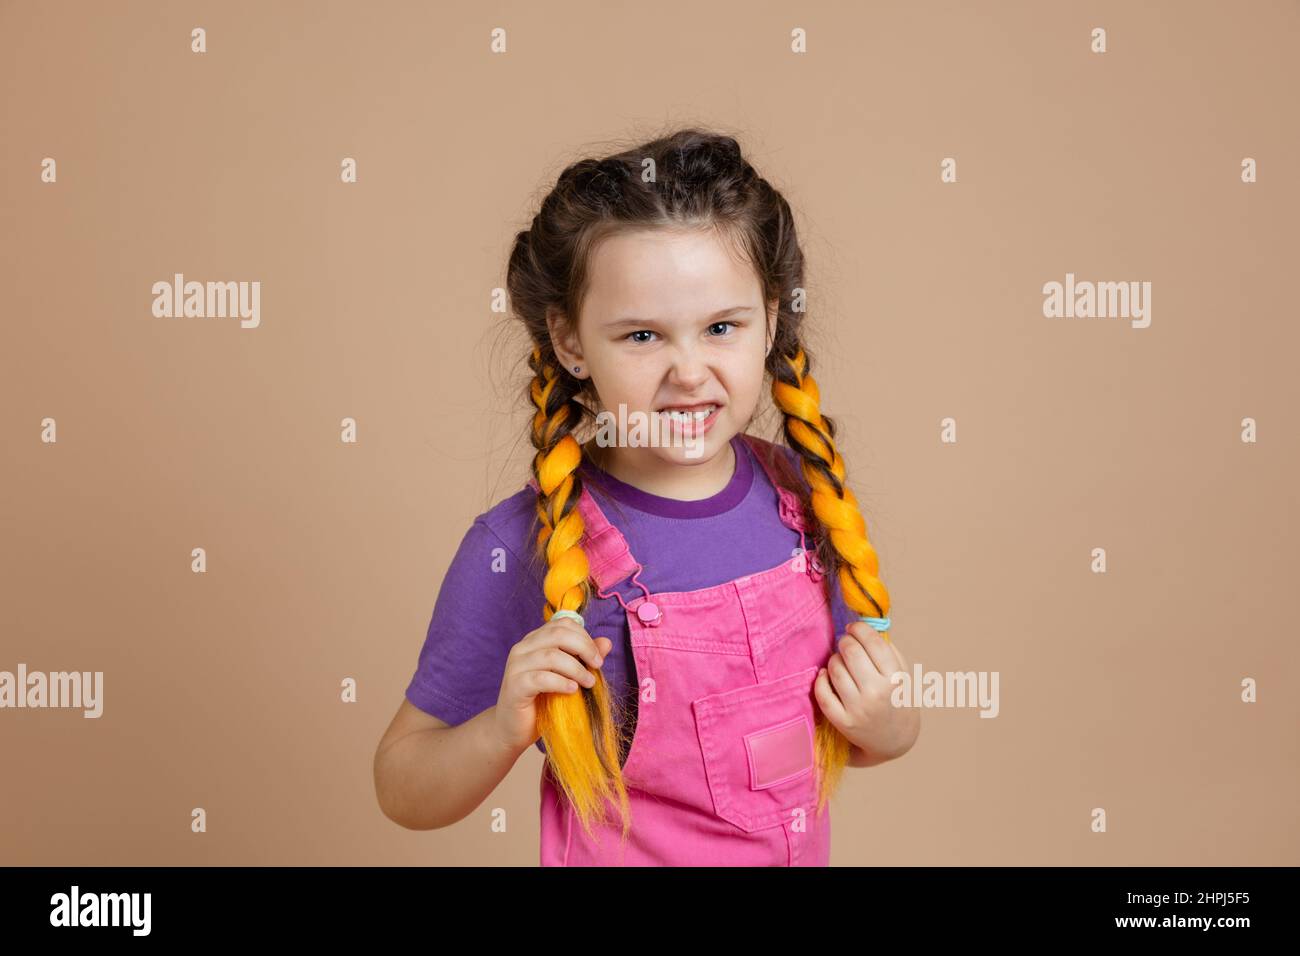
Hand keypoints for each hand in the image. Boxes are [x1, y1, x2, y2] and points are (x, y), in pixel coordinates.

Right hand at [491, 615, 613, 754]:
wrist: (514, 729)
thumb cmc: (542, 701)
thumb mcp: (568, 677)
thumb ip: (585, 658)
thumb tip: (607, 642)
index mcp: (535, 640)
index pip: (562, 624)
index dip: (584, 637)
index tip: (597, 657)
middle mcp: (523, 648)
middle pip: (558, 634)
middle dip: (584, 648)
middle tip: (598, 666)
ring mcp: (516, 665)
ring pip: (551, 656)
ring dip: (576, 669)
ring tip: (589, 683)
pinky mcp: (514, 686)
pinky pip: (541, 678)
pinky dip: (561, 683)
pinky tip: (572, 690)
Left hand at [814, 621, 919, 765]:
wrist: (895, 741)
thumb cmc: (897, 700)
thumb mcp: (903, 674)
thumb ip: (887, 650)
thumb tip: (863, 625)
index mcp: (896, 678)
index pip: (873, 643)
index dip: (859, 629)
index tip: (853, 628)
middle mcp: (877, 693)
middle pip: (851, 652)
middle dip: (845, 642)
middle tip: (845, 643)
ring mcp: (859, 709)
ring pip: (835, 669)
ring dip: (834, 659)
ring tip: (840, 662)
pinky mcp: (843, 722)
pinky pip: (823, 693)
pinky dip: (821, 679)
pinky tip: (826, 675)